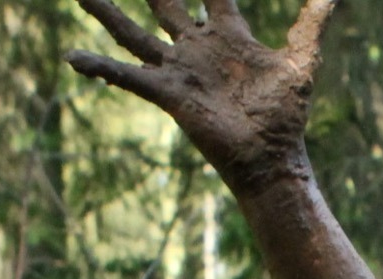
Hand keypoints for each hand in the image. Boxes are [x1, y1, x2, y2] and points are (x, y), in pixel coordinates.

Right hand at [66, 0, 336, 191]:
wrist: (272, 159)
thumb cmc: (286, 115)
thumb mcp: (301, 60)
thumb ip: (311, 24)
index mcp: (227, 35)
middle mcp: (197, 48)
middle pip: (164, 2)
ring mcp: (179, 69)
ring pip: (132, 33)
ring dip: (106, 13)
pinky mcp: (168, 92)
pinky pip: (127, 76)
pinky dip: (99, 67)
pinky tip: (71, 56)